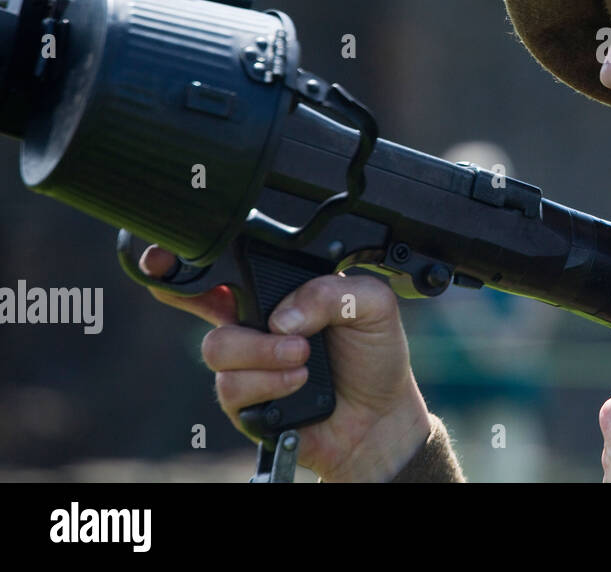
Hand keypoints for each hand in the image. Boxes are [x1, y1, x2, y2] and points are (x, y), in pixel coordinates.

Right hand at [140, 245, 431, 481]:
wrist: (380, 414)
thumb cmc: (373, 354)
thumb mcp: (373, 304)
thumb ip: (332, 293)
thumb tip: (283, 315)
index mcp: (279, 288)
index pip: (229, 266)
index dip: (191, 259)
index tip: (169, 258)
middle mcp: (254, 321)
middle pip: (201, 300)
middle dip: (206, 303)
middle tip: (269, 321)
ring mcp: (244, 361)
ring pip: (218, 346)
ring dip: (265, 352)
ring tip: (303, 356)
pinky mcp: (242, 401)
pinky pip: (231, 387)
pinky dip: (270, 383)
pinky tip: (299, 382)